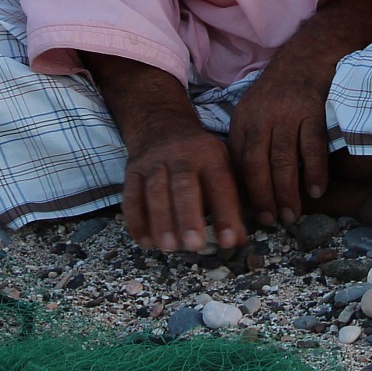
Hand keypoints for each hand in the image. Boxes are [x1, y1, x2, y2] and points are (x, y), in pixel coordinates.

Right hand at [85, 52, 246, 253]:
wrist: (161, 124)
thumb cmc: (199, 156)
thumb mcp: (222, 164)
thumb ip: (233, 199)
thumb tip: (240, 240)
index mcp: (210, 154)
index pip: (220, 184)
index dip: (225, 213)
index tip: (229, 242)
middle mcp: (181, 155)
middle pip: (184, 185)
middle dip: (188, 217)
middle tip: (194, 246)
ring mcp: (154, 162)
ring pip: (156, 191)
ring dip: (161, 221)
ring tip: (169, 248)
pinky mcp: (133, 170)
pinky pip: (131, 197)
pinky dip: (136, 221)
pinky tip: (145, 242)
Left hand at [228, 57, 330, 228]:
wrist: (304, 59)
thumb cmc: (276, 95)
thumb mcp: (251, 114)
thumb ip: (246, 145)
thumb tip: (242, 186)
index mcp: (243, 121)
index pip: (239, 163)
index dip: (245, 190)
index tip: (251, 214)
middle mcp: (261, 118)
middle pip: (259, 165)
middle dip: (264, 197)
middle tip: (272, 221)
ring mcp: (287, 115)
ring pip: (284, 160)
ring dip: (288, 191)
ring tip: (292, 214)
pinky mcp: (312, 112)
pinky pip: (312, 147)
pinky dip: (315, 171)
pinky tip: (317, 191)